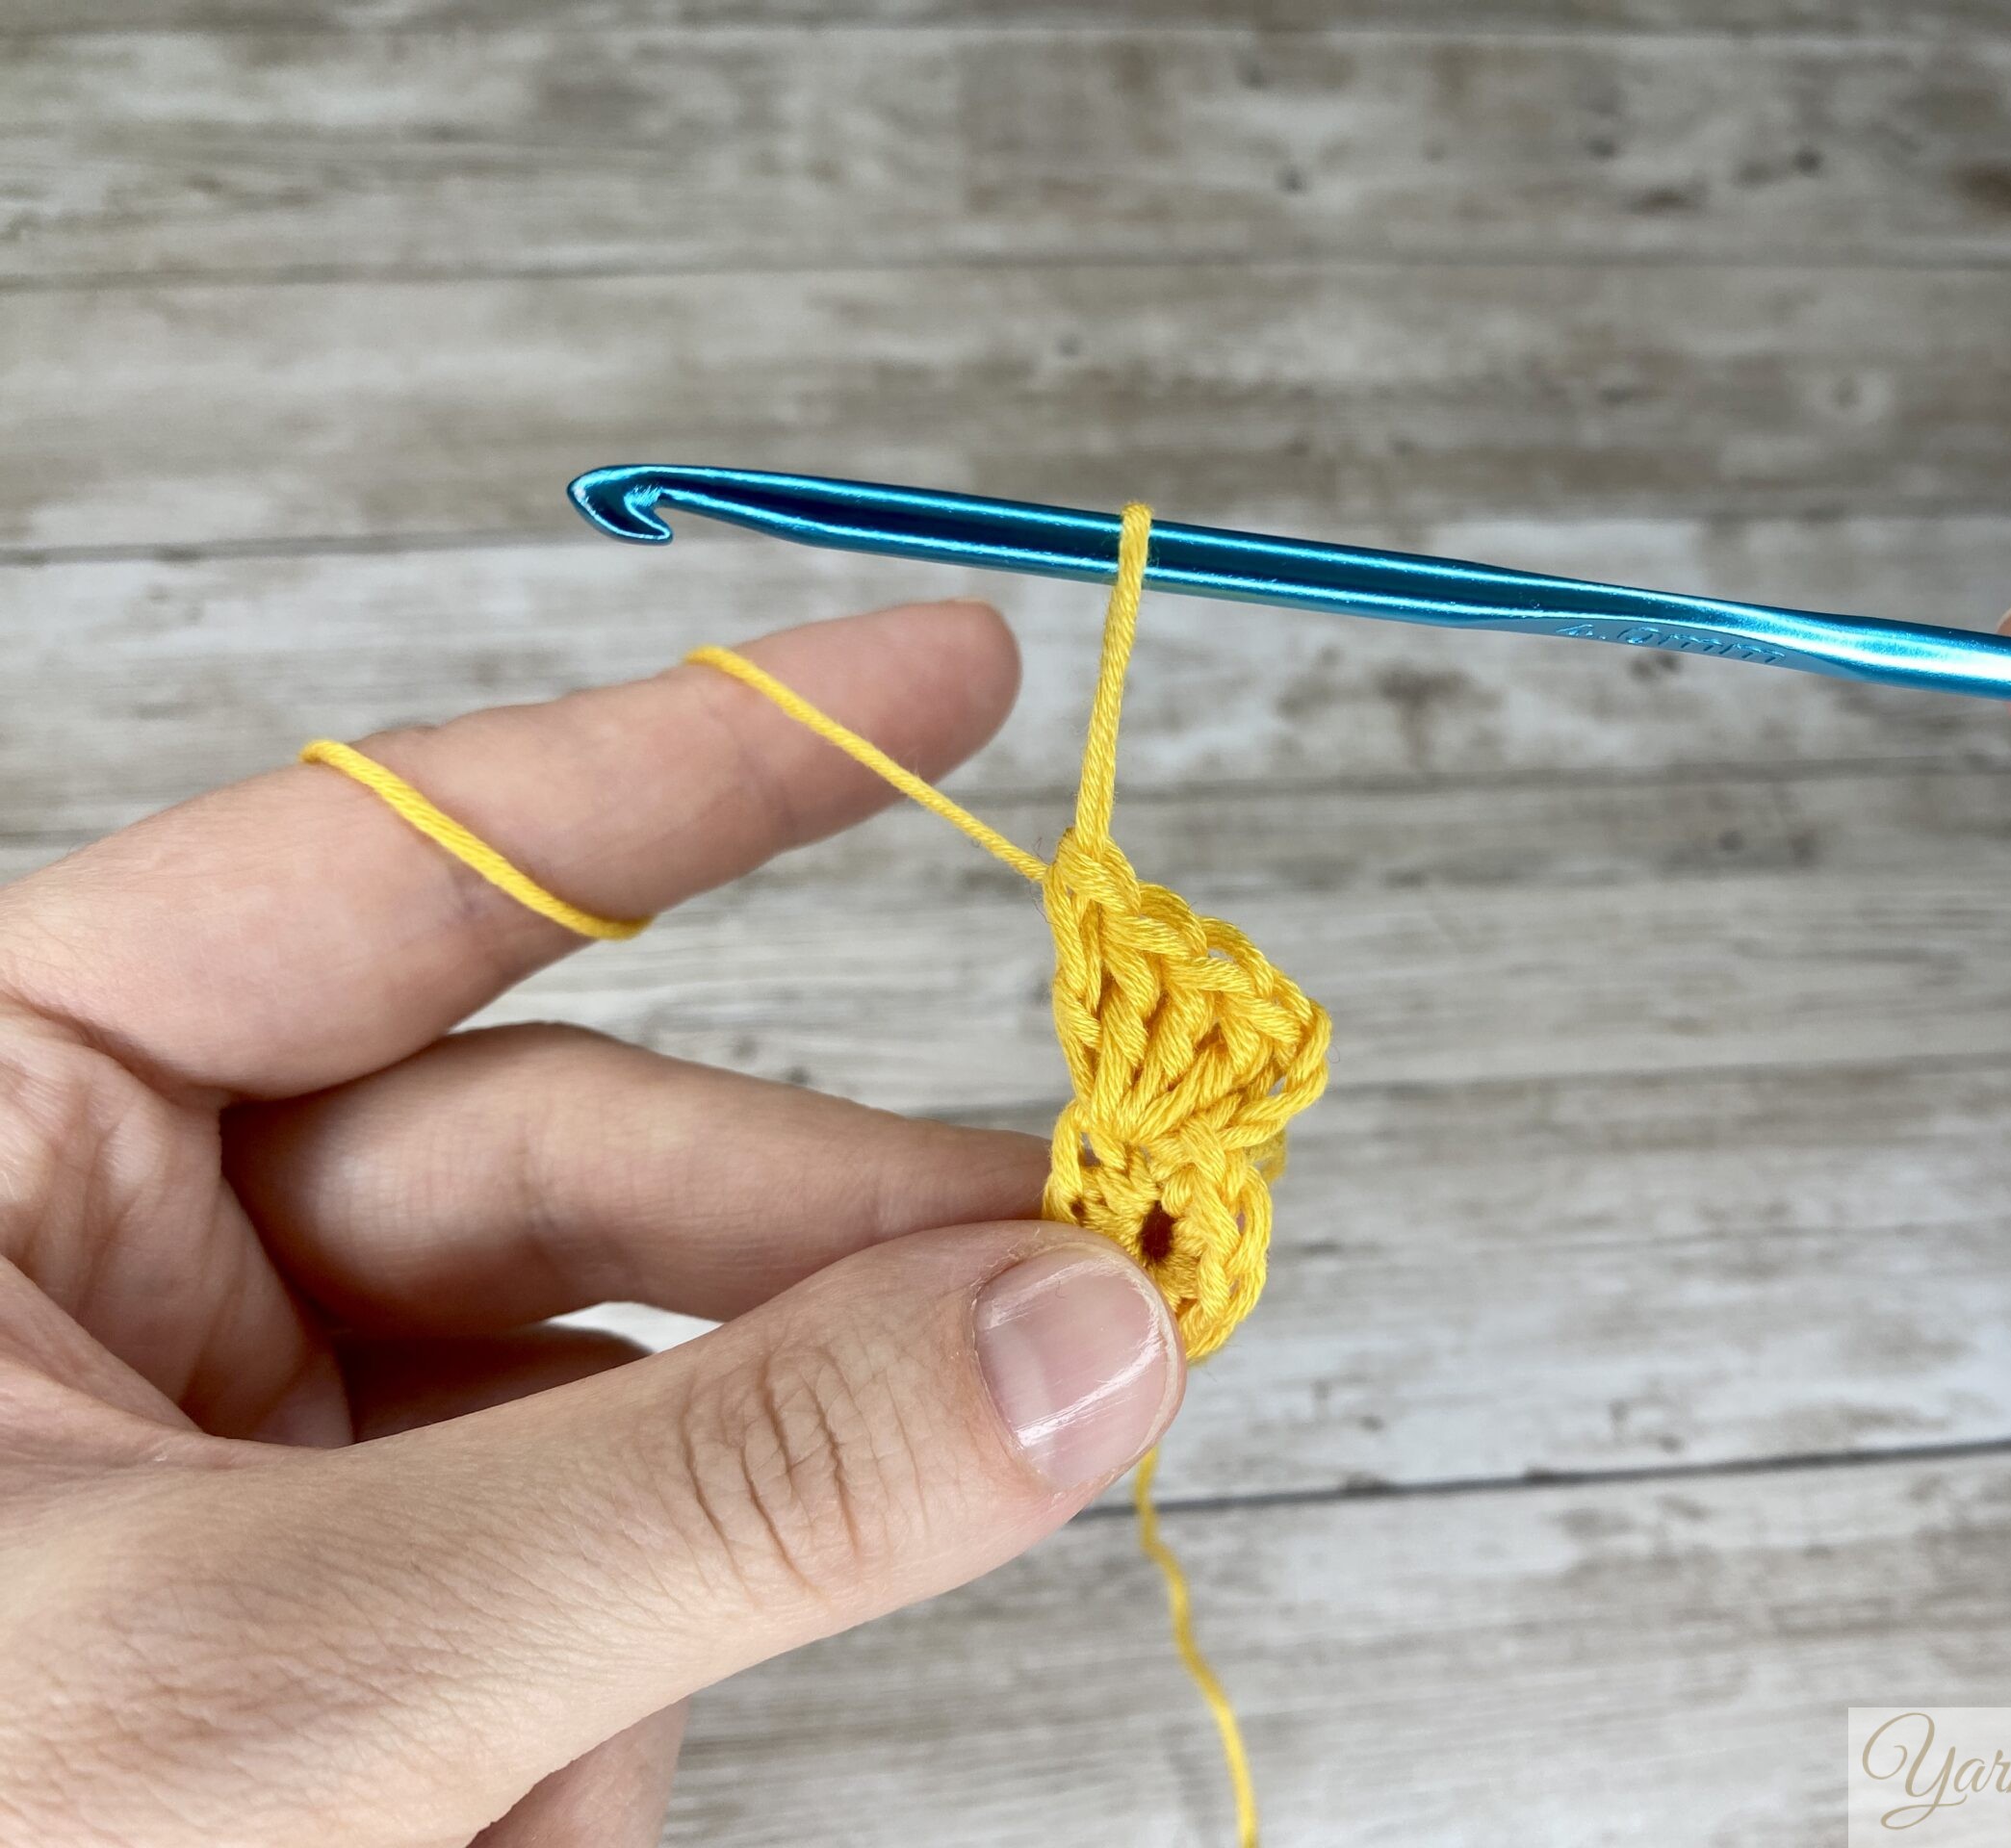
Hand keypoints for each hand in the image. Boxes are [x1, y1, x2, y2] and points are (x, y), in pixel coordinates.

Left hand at [0, 600, 1183, 1846]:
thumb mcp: (285, 1678)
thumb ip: (712, 1490)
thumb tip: (1090, 1331)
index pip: (406, 864)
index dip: (710, 762)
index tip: (959, 673)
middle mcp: (112, 1244)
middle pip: (574, 1162)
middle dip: (826, 1261)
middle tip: (1105, 1290)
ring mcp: (229, 1432)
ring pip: (601, 1414)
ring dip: (671, 1594)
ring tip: (544, 1803)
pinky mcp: (321, 1606)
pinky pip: (563, 1592)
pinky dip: (581, 1727)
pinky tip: (497, 1844)